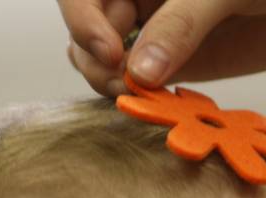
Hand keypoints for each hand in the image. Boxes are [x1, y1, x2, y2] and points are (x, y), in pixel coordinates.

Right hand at [60, 0, 265, 94]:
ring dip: (111, 83)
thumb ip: (182, 25)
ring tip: (141, 100)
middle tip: (126, 88)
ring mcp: (154, 32)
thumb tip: (138, 73)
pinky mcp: (178, 64)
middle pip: (87, 31)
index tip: (111, 53)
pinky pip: (145, 86)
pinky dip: (143, 100)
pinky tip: (160, 109)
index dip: (82, 21)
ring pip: (106, 61)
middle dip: (95, 60)